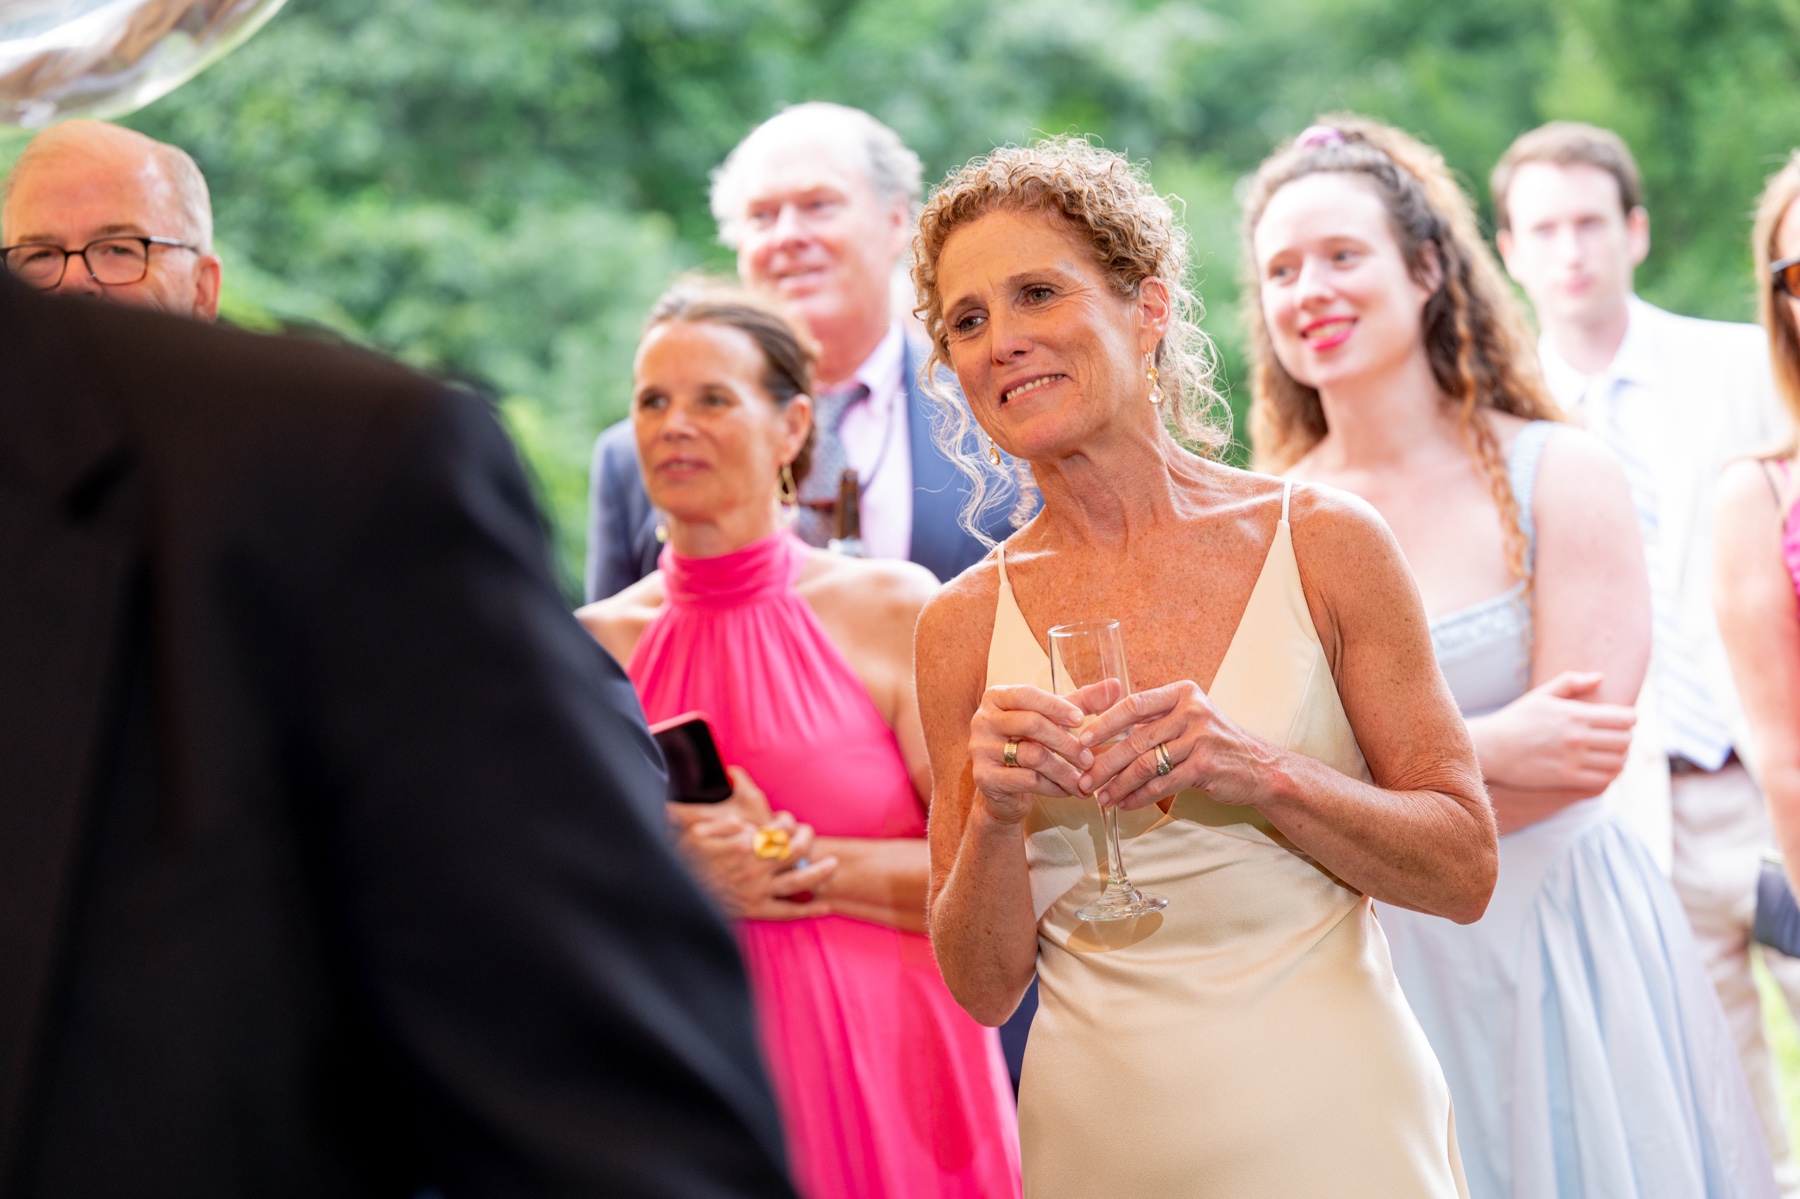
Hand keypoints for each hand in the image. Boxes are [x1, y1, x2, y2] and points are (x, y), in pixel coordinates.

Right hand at [669, 767, 838, 919]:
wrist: (674, 896)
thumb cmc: (684, 860)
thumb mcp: (697, 833)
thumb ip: (725, 825)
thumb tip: (745, 825)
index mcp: (744, 845)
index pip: (779, 829)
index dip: (787, 822)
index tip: (786, 821)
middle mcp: (756, 868)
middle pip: (794, 851)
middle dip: (807, 839)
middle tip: (809, 833)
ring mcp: (758, 891)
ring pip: (798, 881)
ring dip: (819, 872)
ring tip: (833, 864)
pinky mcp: (756, 910)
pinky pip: (788, 912)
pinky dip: (809, 910)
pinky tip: (825, 906)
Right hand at [968, 684, 1092, 822]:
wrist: (1005, 790)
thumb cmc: (1031, 744)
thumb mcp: (1055, 720)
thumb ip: (1082, 702)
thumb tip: (1116, 685)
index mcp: (997, 697)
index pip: (1028, 695)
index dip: (1056, 707)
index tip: (1081, 720)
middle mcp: (983, 719)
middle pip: (1031, 724)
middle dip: (1065, 743)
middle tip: (1089, 759)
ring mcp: (980, 748)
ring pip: (1031, 755)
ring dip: (1063, 769)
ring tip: (1083, 780)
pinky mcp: (983, 776)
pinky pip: (1026, 779)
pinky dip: (1053, 786)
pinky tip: (1067, 791)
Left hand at [1075, 680, 1256, 810]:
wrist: (1259, 767)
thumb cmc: (1215, 743)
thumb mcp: (1188, 719)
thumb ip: (1154, 722)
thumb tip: (1103, 736)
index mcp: (1182, 693)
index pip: (1133, 704)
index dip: (1103, 723)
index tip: (1081, 740)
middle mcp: (1192, 711)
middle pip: (1135, 738)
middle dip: (1104, 762)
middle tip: (1083, 779)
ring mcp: (1201, 738)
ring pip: (1146, 763)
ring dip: (1119, 783)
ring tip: (1101, 797)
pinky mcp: (1206, 765)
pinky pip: (1162, 784)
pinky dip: (1139, 796)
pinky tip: (1125, 804)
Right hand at [1470, 671, 1634, 794]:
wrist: (1490, 748)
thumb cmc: (1516, 719)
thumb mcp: (1541, 695)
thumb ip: (1572, 682)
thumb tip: (1600, 677)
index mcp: (1575, 713)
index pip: (1625, 718)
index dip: (1629, 719)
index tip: (1620, 721)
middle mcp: (1577, 736)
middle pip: (1625, 740)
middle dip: (1625, 739)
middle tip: (1615, 739)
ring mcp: (1572, 759)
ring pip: (1618, 762)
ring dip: (1619, 758)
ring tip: (1609, 754)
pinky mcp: (1566, 778)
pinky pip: (1603, 780)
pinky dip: (1609, 776)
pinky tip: (1600, 770)